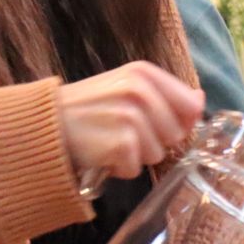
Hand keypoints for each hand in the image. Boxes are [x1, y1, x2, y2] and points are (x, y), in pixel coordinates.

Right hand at [56, 61, 203, 179]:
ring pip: (158, 153)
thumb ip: (165, 94)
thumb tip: (200, 100)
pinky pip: (136, 169)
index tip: (155, 123)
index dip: (179, 121)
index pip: (190, 105)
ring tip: (109, 141)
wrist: (42, 124)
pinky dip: (119, 169)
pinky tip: (101, 154)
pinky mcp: (121, 144)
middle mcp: (140, 90)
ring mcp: (130, 117)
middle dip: (154, 140)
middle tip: (121, 132)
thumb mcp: (126, 87)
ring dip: (135, 156)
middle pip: (176, 133)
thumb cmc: (87, 109)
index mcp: (144, 73)